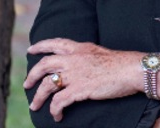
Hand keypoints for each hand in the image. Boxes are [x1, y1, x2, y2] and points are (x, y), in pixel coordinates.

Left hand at [23, 38, 139, 121]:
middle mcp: (74, 59)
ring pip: (47, 85)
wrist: (132, 69)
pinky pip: (59, 101)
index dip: (41, 46)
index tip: (31, 49)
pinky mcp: (79, 89)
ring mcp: (75, 74)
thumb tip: (83, 62)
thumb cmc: (122, 63)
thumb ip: (87, 56)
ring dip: (38, 97)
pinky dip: (54, 110)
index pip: (55, 43)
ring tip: (34, 106)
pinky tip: (57, 116)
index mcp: (80, 48)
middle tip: (26, 84)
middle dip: (32, 75)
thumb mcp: (100, 53)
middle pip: (44, 65)